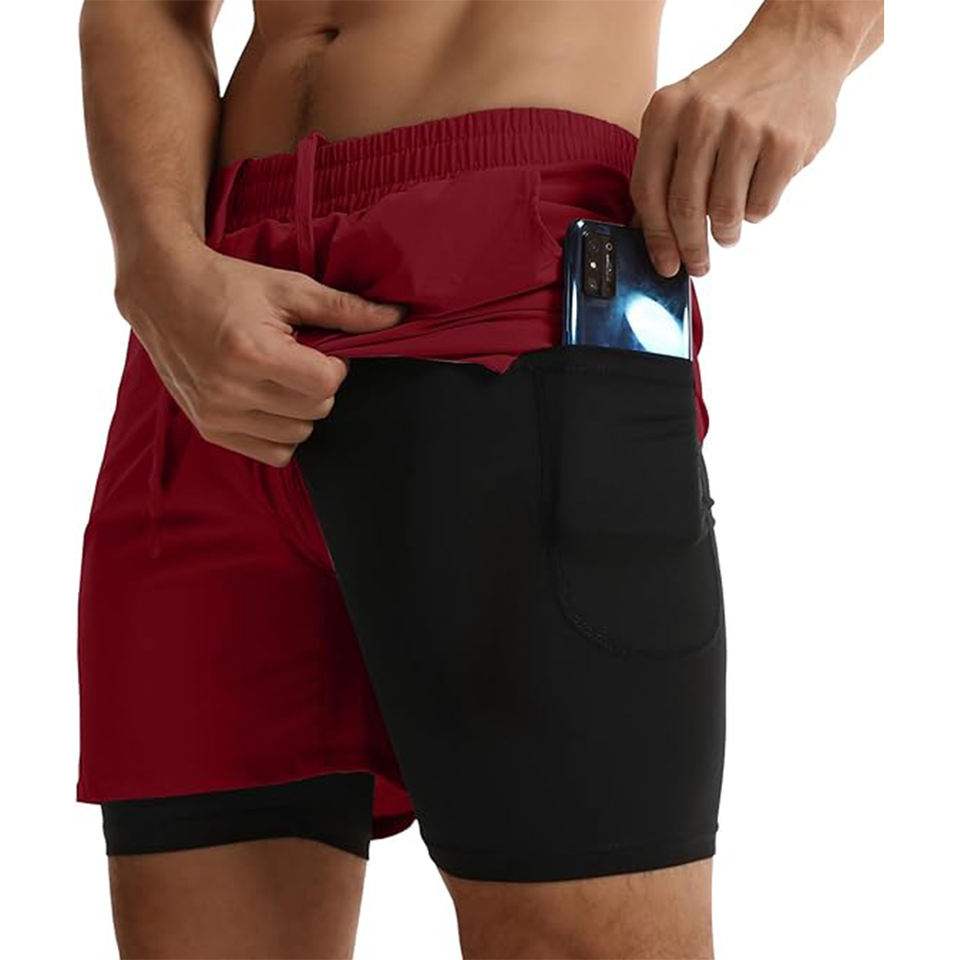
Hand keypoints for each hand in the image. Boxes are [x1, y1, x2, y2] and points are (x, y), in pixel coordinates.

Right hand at [115, 241, 405, 466]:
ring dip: (300, 408)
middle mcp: (229, 391)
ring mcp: (216, 415)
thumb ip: (345, 308)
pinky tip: (268, 399)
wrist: (162, 292)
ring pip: (298, 434)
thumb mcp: (289, 288)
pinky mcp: (210, 429)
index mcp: (251, 354)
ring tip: (277, 375)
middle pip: (316, 410)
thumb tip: (397, 318)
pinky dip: (281, 431)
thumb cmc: (229, 285)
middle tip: (296, 357)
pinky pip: (273, 453)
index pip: (327, 384)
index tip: (317, 346)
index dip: (333, 364)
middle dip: (317, 385)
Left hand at [629, 16, 846, 276]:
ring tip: (728, 229)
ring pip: (724, 213)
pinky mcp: (784, 143)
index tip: (664, 264)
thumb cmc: (732, 95)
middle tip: (697, 266)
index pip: (648, 190)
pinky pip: (760, 206)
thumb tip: (649, 232)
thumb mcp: (684, 114)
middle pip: (685, 209)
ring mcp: (746, 128)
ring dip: (725, 233)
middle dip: (691, 249)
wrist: (796, 48)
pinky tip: (758, 190)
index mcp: (665, 111)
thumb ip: (662, 167)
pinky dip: (757, 211)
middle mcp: (701, 117)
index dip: (655, 237)